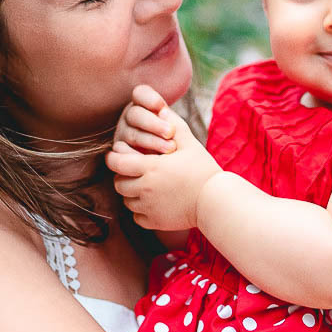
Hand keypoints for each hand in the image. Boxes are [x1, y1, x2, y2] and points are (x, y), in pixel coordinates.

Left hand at [105, 106, 221, 230]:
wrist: (216, 201)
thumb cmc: (203, 169)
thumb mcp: (190, 143)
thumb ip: (173, 125)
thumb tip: (161, 109)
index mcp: (151, 167)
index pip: (116, 163)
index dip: (115, 157)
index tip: (121, 154)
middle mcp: (145, 189)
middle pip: (118, 183)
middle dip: (123, 175)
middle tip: (134, 170)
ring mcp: (148, 208)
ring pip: (126, 200)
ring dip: (131, 193)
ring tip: (146, 185)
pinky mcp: (154, 222)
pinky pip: (137, 217)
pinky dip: (141, 210)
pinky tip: (154, 202)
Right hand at [112, 84, 175, 154]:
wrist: (171, 170)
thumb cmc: (175, 143)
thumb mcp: (176, 128)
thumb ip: (170, 119)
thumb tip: (163, 113)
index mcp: (142, 105)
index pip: (141, 94)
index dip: (150, 99)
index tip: (162, 108)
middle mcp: (129, 117)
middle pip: (135, 114)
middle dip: (153, 123)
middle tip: (170, 132)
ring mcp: (122, 134)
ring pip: (131, 134)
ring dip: (151, 141)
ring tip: (170, 148)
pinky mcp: (118, 152)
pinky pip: (123, 152)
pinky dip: (138, 156)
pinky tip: (151, 160)